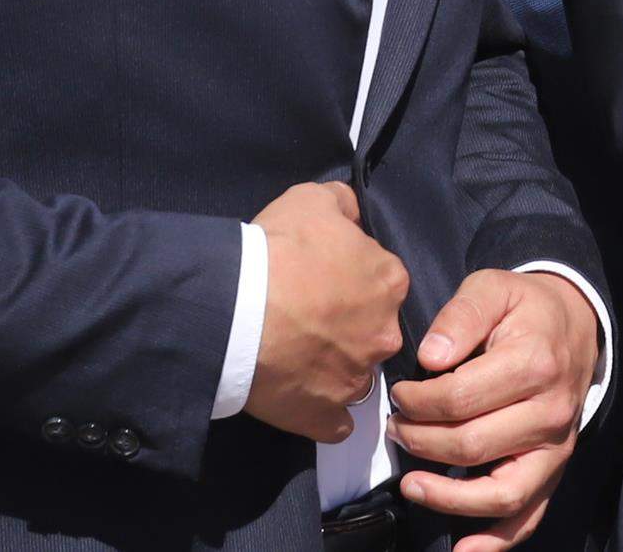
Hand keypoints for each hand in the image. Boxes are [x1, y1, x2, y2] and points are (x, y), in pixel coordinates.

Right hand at [247, 181, 409, 444]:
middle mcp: (384, 334)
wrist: (233, 307)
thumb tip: (353, 216)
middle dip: (349, 325)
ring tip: (296, 355)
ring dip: (335, 367)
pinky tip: (302, 396)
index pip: (382, 281)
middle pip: (374, 329)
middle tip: (308, 317)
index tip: (323, 279)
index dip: (353, 279)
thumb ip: (344, 205)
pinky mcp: (324, 416)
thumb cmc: (278, 248)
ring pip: (356, 374)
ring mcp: (356, 380)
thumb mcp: (312, 199)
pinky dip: (322, 413)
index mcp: (389, 282)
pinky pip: (335, 423)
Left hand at [389, 268, 600, 549]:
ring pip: (499, 493)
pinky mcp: (553, 470)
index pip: (460, 399)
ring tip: (411, 485)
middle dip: (420, 441)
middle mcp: (551, 413)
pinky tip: (463, 549)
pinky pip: (528, 516)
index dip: (418, 401)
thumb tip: (430, 356)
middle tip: (397, 427)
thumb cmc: (524, 309)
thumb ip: (460, 316)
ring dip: (448, 498)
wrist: (574, 323)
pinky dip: (496, 542)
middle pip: (471, 446)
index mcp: (534, 364)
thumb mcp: (492, 288)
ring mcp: (556, 448)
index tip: (400, 393)